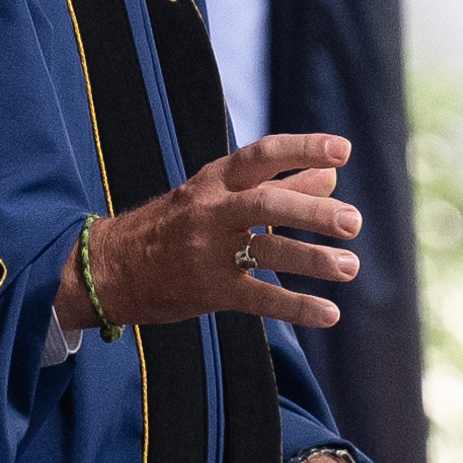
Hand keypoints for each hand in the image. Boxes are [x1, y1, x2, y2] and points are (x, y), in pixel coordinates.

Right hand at [57, 133, 360, 332]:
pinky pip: (259, 298)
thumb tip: (332, 174)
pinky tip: (329, 313)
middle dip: (312, 212)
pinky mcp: (209, 290)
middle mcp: (212, 210)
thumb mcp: (218, 193)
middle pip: (267, 204)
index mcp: (216, 179)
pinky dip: (296, 307)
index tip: (344, 150)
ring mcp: (208, 252)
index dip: (303, 149)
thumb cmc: (174, 224)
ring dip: (312, 260)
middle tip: (353, 221)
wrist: (109, 268)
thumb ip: (278, 183)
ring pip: (266, 252)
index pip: (264, 155)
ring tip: (350, 267)